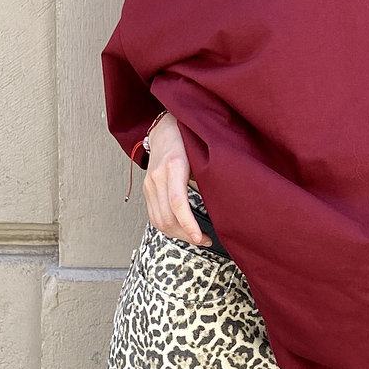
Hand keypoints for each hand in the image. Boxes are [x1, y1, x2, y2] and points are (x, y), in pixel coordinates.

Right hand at [142, 113, 207, 245]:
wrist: (164, 128)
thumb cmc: (188, 139)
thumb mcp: (202, 154)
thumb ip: (207, 177)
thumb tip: (221, 204)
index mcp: (174, 166)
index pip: (177, 203)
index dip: (188, 224)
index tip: (200, 237)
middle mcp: (157, 177)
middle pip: (167, 217)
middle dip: (186, 234)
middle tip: (205, 239)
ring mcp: (149, 184)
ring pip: (158, 221)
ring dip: (177, 234)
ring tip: (195, 237)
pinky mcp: (147, 189)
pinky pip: (154, 216)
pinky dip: (168, 227)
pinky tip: (182, 229)